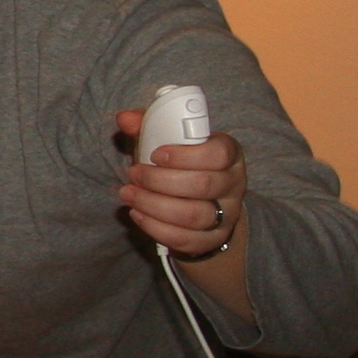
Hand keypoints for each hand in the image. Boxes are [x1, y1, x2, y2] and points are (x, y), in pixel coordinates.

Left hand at [115, 107, 243, 257]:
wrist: (200, 203)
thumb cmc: (181, 165)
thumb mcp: (168, 141)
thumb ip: (148, 126)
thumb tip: (124, 118)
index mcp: (228, 153)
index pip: (219, 153)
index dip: (187, 155)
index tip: (156, 154)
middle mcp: (233, 184)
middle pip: (203, 185)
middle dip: (160, 181)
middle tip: (133, 174)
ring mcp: (226, 215)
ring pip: (194, 215)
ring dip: (154, 205)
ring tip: (129, 194)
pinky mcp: (212, 239)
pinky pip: (186, 239)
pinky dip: (157, 228)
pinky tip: (138, 214)